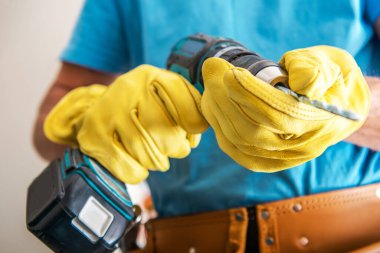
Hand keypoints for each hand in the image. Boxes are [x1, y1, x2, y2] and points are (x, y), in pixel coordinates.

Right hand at [44, 65, 207, 183]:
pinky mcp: (92, 135)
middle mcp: (127, 89)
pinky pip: (128, 169)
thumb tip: (195, 134)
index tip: (191, 132)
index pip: (186, 106)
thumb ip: (190, 108)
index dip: (194, 124)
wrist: (96, 107)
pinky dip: (139, 173)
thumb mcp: (166, 95)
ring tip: (156, 156)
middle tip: (173, 148)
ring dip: (157, 162)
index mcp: (150, 76)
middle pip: (167, 136)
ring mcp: (107, 112)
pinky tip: (138, 164)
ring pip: (147, 155)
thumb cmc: (142, 105)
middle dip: (176, 149)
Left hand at [201, 46, 369, 171]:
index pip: (280, 113)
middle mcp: (301, 147)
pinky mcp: (266, 161)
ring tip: (211, 81)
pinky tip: (212, 103)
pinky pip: (235, 150)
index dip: (250, 93)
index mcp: (322, 123)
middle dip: (226, 98)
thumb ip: (313, 69)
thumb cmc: (330, 79)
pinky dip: (218, 126)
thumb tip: (298, 82)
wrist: (336, 106)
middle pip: (254, 131)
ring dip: (218, 109)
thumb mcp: (331, 65)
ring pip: (240, 142)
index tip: (229, 71)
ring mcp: (282, 158)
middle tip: (213, 69)